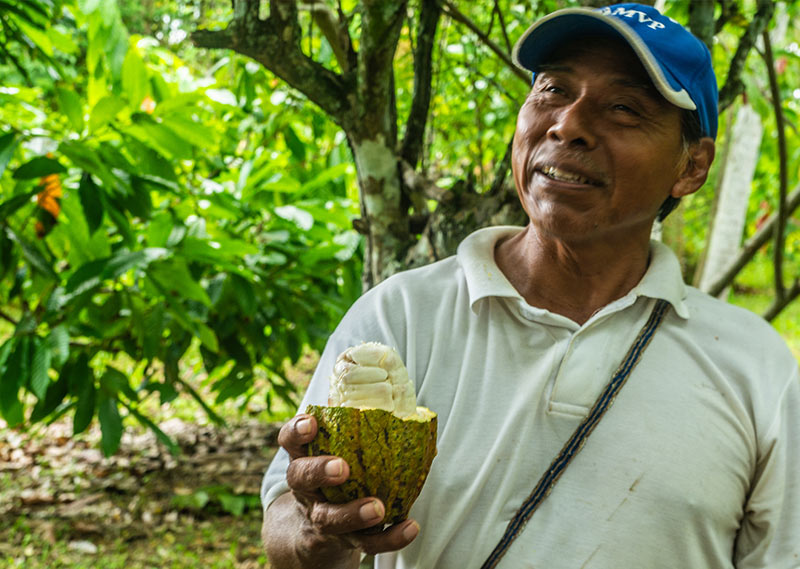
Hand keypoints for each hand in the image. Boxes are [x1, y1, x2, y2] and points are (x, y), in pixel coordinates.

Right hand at [263, 414, 419, 567]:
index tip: (312, 422)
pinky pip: (364, 542)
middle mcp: (306, 487)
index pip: (290, 440)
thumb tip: (396, 394)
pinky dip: (389, 537)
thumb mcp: (334, 448)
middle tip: (342, 468)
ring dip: (352, 513)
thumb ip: (352, 424)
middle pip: (300, 478)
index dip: (297, 430)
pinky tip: (410, 527)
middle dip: (319, 470)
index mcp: (304, 457)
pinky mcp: (342, 541)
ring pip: (328, 518)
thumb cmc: (335, 471)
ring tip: (378, 509)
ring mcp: (321, 516)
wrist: (314, 532)